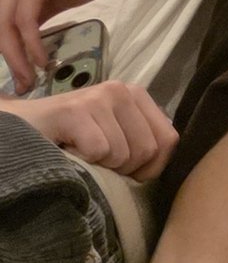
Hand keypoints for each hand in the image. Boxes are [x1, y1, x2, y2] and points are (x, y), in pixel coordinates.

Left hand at [0, 0, 143, 94]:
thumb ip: (38, 17)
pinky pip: (25, 19)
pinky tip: (43, 59)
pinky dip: (31, 44)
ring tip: (31, 78)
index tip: (18, 75)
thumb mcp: (58, 0)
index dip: (3, 51)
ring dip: (17, 57)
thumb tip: (23, 48)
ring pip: (4, 24)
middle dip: (7, 59)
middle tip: (23, 84)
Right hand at [2, 82, 176, 182]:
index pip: (169, 140)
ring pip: (123, 154)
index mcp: (137, 96)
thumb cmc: (71, 137)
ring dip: (102, 167)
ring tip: (83, 154)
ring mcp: (99, 98)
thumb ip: (139, 141)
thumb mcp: (113, 135)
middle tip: (99, 163)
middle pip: (147, 151)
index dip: (150, 167)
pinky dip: (84, 162)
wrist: (23, 127)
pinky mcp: (76, 111)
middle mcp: (122, 91)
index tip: (126, 171)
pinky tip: (70, 151)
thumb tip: (162, 163)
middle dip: (124, 170)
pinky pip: (99, 151)